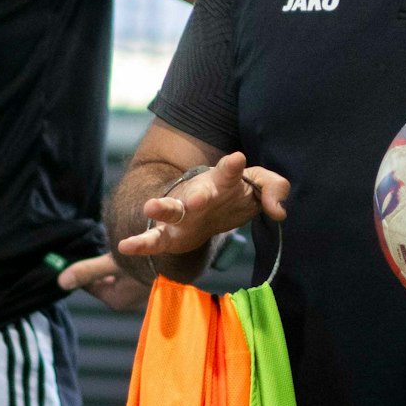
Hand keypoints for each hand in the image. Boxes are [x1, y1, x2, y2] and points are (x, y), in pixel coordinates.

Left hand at [57, 253, 151, 312]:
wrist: (180, 257)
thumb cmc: (147, 262)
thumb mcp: (113, 264)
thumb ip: (87, 271)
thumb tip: (60, 282)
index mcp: (115, 300)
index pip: (88, 286)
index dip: (81, 270)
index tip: (75, 254)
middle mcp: (125, 300)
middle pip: (100, 281)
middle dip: (96, 266)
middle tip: (95, 247)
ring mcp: (136, 292)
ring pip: (113, 276)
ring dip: (109, 263)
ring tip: (109, 246)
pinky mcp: (144, 282)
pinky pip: (126, 273)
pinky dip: (122, 263)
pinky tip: (124, 249)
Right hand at [114, 150, 289, 261]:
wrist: (210, 210)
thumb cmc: (236, 194)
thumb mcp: (260, 186)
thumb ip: (274, 190)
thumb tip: (279, 211)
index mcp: (222, 182)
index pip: (230, 173)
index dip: (233, 167)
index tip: (237, 159)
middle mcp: (199, 195)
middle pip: (198, 194)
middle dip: (198, 196)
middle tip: (198, 198)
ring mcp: (182, 215)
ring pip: (170, 211)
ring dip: (162, 209)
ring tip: (150, 207)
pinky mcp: (171, 236)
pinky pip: (153, 241)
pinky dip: (139, 244)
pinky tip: (125, 246)